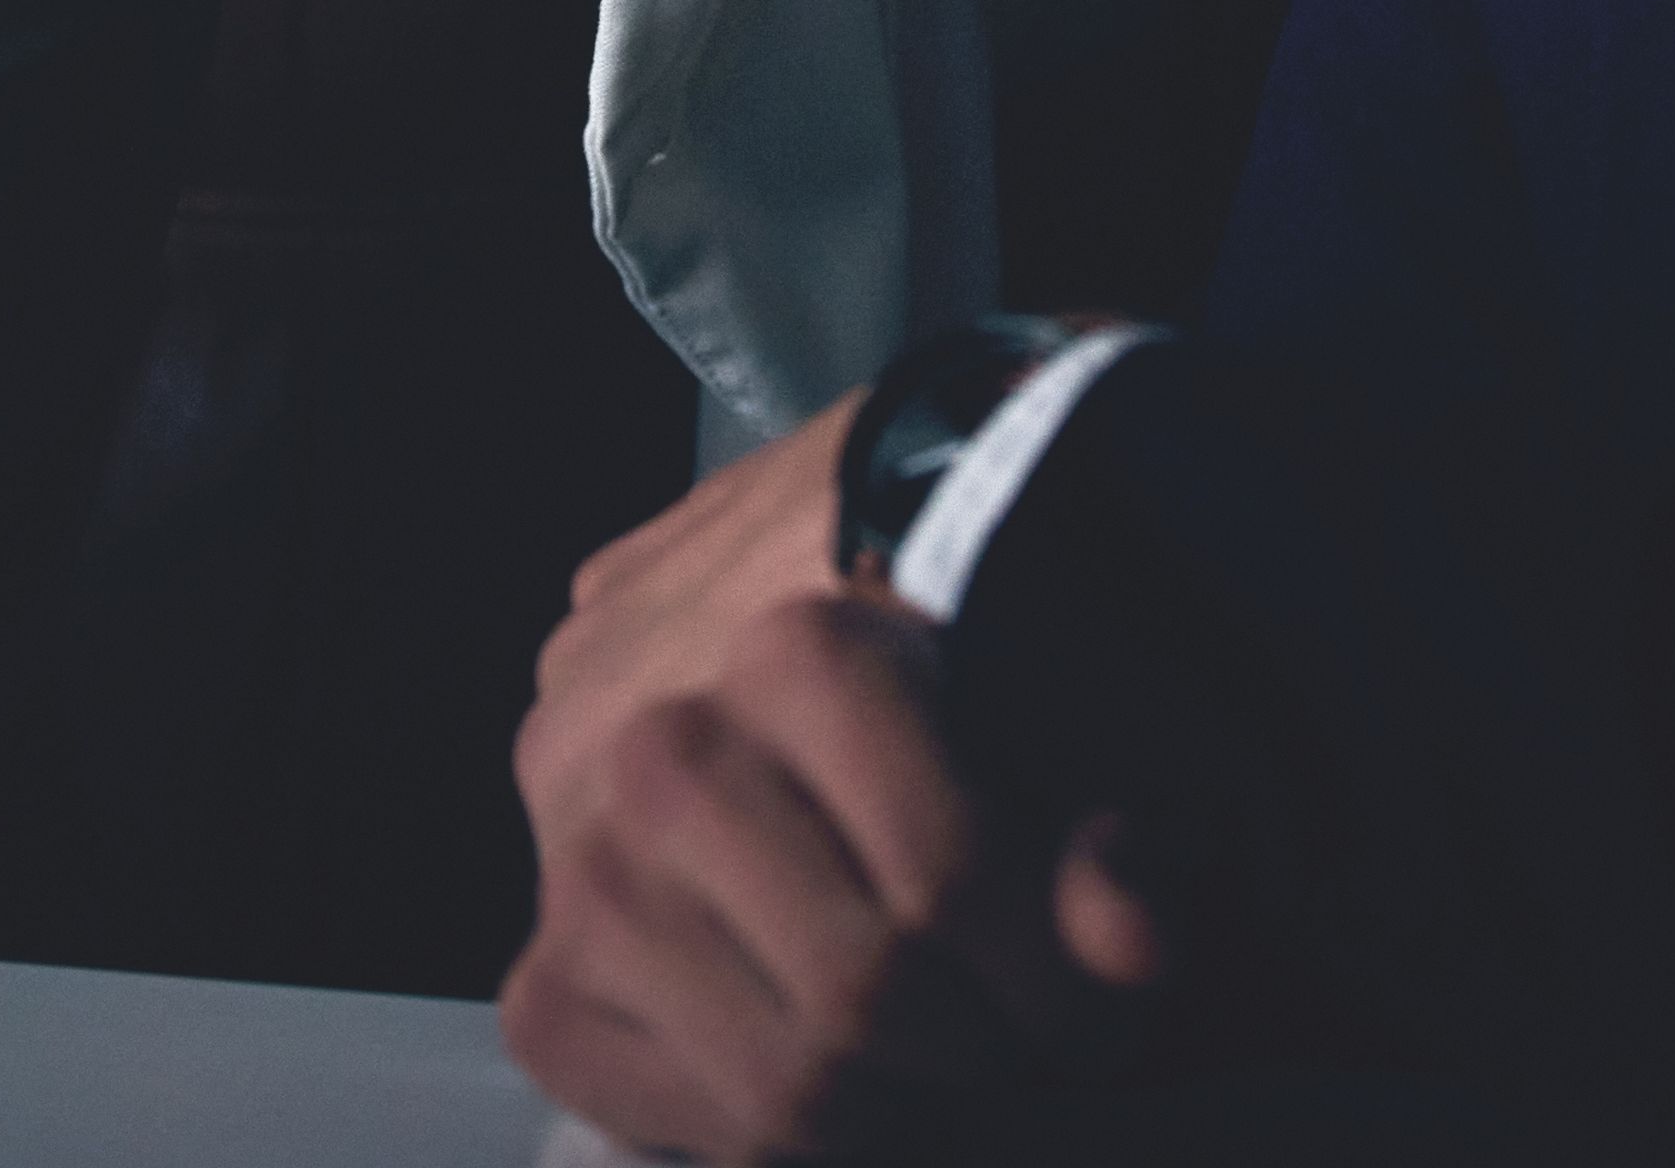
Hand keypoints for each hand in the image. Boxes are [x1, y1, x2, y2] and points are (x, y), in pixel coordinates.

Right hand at [502, 413, 1168, 1158]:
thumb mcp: (1086, 701)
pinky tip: (820, 1078)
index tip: (1108, 1011)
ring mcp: (573, 849)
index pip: (948, 887)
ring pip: (759, 1078)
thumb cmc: (969, 645)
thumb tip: (1132, 942)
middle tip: (1036, 1062)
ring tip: (946, 1081)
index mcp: (796, 648)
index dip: (1063, 981)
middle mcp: (656, 739)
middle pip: (859, 1000)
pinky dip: (742, 1126)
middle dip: (984, 1064)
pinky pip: (635, 1103)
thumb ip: (1130, 834)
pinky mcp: (541, 954)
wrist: (832, 562)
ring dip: (886, 1116)